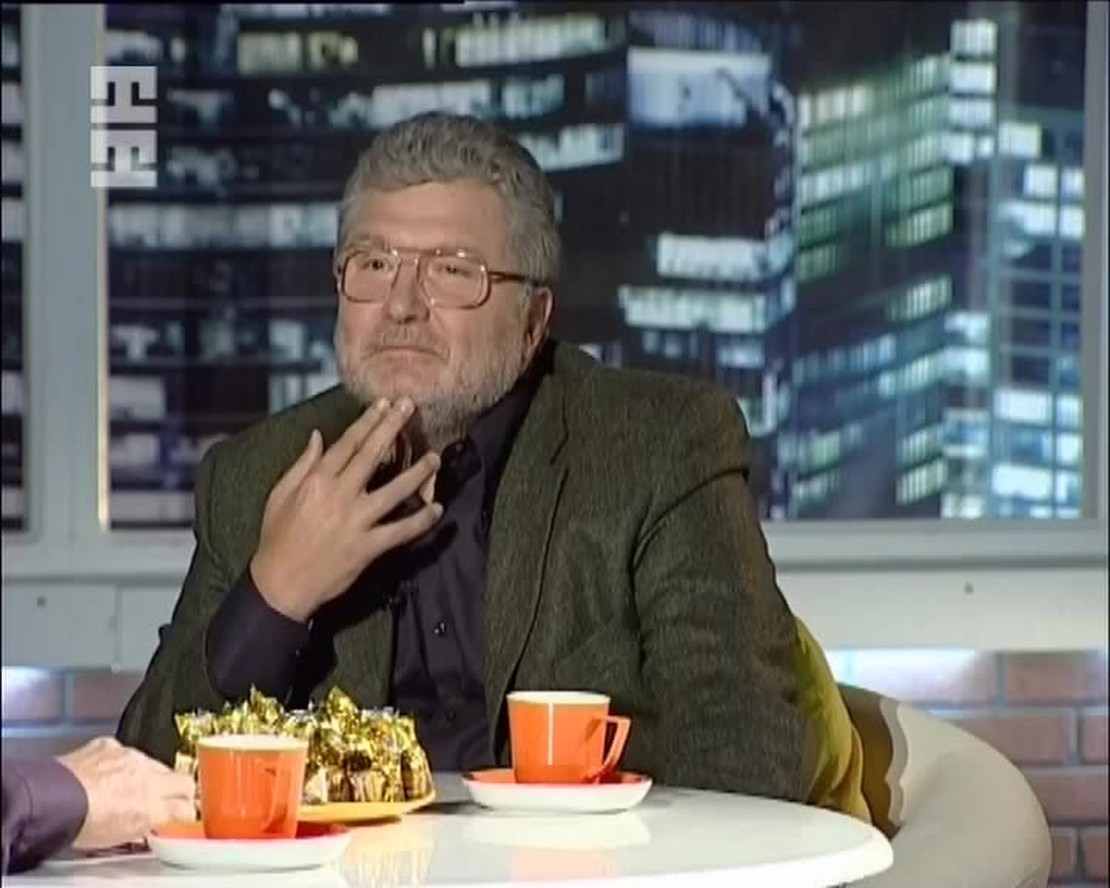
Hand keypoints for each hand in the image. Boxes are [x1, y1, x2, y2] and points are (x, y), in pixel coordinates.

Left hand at [57, 737, 195, 850]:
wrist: (52, 801)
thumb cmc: (83, 821)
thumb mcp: (129, 831)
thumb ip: (155, 818)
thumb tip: (164, 816)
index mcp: (156, 794)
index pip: (187, 791)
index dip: (184, 802)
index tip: (179, 810)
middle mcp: (147, 769)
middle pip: (171, 774)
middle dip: (167, 787)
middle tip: (152, 802)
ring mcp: (128, 755)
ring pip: (146, 762)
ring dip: (139, 775)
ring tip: (119, 793)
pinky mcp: (107, 745)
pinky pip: (119, 752)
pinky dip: (114, 763)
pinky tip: (100, 777)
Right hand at [250, 397, 443, 622]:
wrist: (281, 584)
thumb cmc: (278, 538)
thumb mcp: (281, 495)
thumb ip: (302, 464)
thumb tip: (317, 436)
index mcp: (317, 481)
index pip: (347, 443)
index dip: (368, 421)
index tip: (384, 404)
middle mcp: (340, 496)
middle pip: (372, 455)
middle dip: (392, 428)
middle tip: (410, 407)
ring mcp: (356, 521)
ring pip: (394, 491)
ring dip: (417, 473)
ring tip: (435, 458)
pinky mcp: (368, 547)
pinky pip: (400, 531)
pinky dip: (420, 521)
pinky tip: (437, 509)